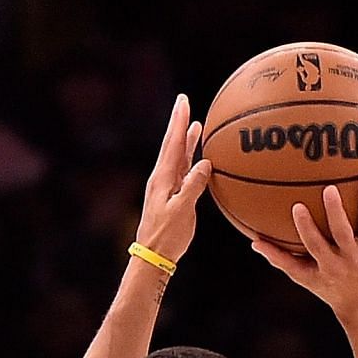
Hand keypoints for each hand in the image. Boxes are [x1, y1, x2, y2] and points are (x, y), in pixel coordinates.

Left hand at [134, 94, 211, 263]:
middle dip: (179, 124)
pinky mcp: (171, 196)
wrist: (153, 255)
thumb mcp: (182, 210)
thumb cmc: (167, 235)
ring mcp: (166, 187)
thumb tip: (205, 164)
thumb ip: (193, 186)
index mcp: (163, 178)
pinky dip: (188, 159)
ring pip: (177, 157)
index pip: (172, 143)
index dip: (178, 121)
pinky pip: (182, 171)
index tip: (182, 101)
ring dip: (185, 140)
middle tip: (184, 103)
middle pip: (172, 145)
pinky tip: (196, 158)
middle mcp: (162, 178)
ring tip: (194, 126)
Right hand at [253, 180, 357, 322]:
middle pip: (344, 234)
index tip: (297, 207)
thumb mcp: (304, 277)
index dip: (306, 228)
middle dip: (337, 213)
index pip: (315, 245)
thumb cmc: (328, 285)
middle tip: (330, 189)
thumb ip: (280, 259)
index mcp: (329, 266)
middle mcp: (351, 259)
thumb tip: (254, 241)